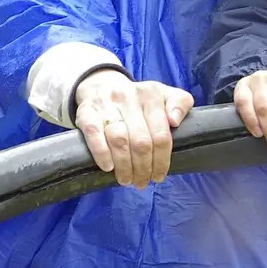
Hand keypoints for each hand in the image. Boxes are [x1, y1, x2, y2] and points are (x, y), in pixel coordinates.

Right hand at [73, 70, 193, 187]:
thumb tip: (175, 121)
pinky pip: (94, 134)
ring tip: (126, 180)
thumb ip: (180, 103)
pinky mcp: (86, 111)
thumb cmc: (138, 100)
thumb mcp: (164, 95)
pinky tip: (108, 167)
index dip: (161, 161)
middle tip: (141, 182)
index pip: (161, 135)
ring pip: (119, 141)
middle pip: (140, 142)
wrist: (101, 85)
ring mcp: (107, 104)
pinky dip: (101, 153)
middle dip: (143, 168)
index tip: (158, 176)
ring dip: (124, 166)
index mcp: (151, 94)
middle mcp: (129, 97)